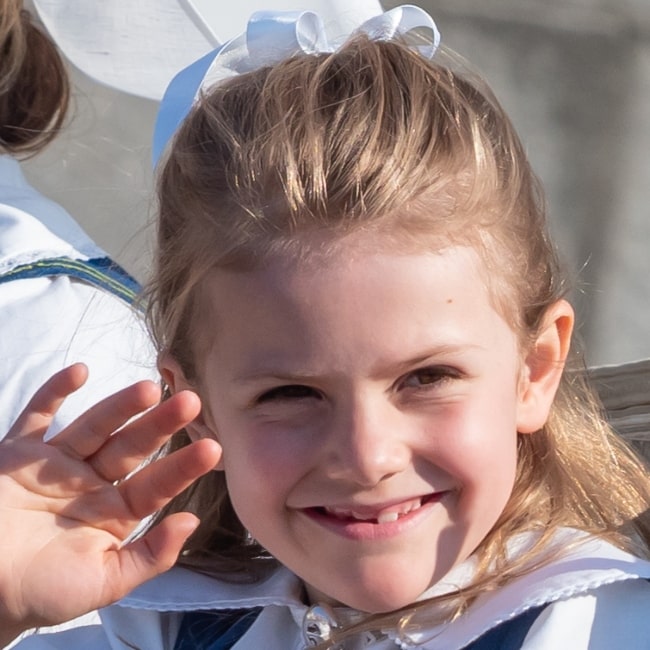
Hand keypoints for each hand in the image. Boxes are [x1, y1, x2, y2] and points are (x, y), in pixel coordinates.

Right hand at [0, 364, 220, 644]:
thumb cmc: (41, 593)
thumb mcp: (104, 583)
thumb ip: (149, 556)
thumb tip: (192, 522)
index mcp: (115, 512)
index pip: (156, 485)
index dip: (183, 467)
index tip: (213, 448)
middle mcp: (91, 483)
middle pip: (132, 447)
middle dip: (160, 425)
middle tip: (190, 401)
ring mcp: (56, 464)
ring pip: (95, 426)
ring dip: (120, 406)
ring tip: (149, 388)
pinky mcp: (18, 453)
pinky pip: (37, 416)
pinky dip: (54, 392)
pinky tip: (80, 371)